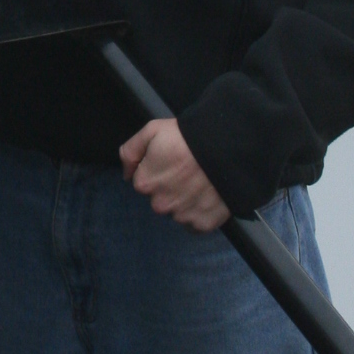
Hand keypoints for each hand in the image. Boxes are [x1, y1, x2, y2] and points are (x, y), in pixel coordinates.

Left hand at [120, 117, 229, 232]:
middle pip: (160, 199)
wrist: (228, 148)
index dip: (157, 169)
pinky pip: (196, 223)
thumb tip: (126, 174)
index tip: (172, 161)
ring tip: (200, 182)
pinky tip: (207, 195)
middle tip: (187, 171)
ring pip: (178, 211)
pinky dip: (200, 212)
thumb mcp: (152, 131)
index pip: (143, 182)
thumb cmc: (189, 137)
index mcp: (145, 183)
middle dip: (170, 187)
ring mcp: (182, 216)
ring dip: (185, 200)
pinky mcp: (203, 223)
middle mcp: (160, 204)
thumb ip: (130, 152)